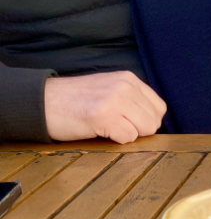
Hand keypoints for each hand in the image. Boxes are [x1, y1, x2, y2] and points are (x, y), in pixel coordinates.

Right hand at [45, 71, 166, 142]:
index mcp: (129, 79)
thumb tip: (154, 122)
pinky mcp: (104, 115)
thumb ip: (133, 100)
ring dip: (128, 134)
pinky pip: (128, 138)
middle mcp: (125, 86)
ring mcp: (115, 99)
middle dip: (138, 130)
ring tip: (107, 127)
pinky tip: (100, 130)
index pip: (159, 108)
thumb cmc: (76, 101)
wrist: (43, 101)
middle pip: (154, 122)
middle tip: (116, 126)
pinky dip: (116, 140)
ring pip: (145, 130)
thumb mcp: (110, 90)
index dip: (146, 121)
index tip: (128, 122)